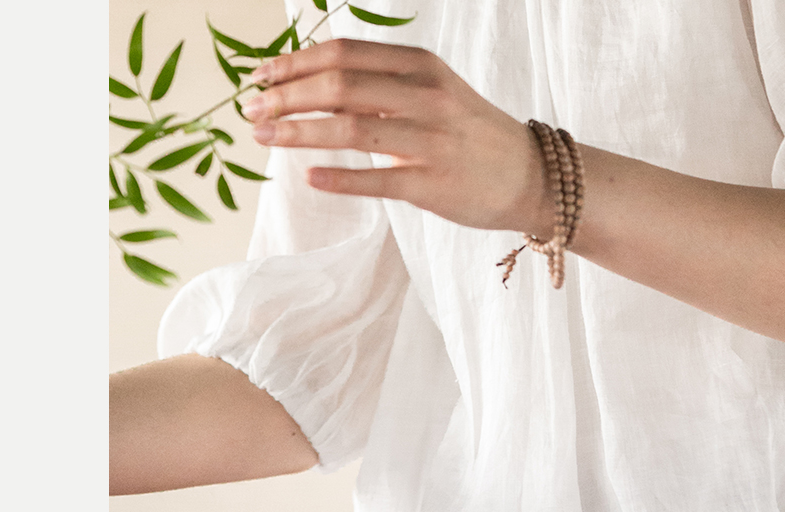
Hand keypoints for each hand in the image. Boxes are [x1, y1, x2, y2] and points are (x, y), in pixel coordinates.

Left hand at [246, 39, 552, 236]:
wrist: (532, 177)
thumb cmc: (471, 134)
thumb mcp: (434, 92)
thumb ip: (383, 85)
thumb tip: (313, 85)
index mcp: (422, 67)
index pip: (344, 55)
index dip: (295, 63)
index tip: (261, 76)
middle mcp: (426, 97)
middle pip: (340, 87)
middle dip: (286, 97)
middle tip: (252, 111)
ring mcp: (430, 141)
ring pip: (350, 129)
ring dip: (298, 133)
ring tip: (265, 138)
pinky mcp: (432, 184)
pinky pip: (376, 179)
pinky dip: (338, 178)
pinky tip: (310, 178)